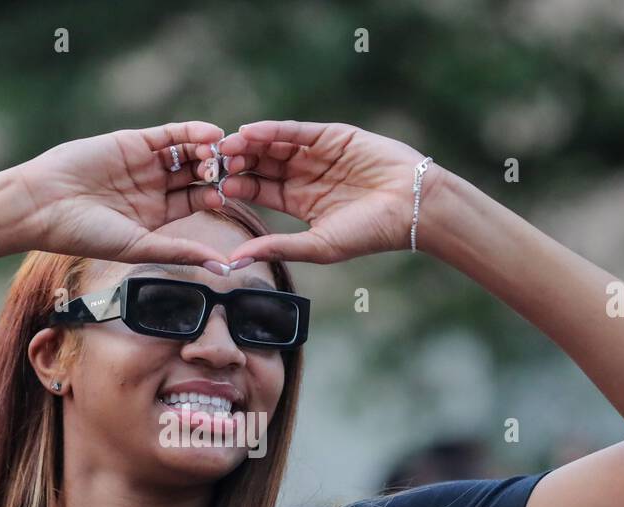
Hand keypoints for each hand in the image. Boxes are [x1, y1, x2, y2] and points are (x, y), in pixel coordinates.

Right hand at [8, 121, 230, 266]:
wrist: (44, 205)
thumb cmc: (86, 234)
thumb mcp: (139, 246)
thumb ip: (180, 251)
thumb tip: (222, 266)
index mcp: (158, 215)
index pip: (198, 201)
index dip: (219, 195)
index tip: (236, 195)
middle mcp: (154, 188)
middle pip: (197, 174)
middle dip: (218, 170)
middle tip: (237, 169)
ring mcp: (145, 163)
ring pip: (187, 152)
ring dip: (208, 151)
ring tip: (225, 153)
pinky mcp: (134, 141)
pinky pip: (170, 134)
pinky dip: (191, 132)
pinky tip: (211, 135)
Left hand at [202, 120, 441, 262]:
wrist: (411, 207)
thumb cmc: (369, 234)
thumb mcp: (316, 245)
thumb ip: (276, 247)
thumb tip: (233, 261)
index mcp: (298, 202)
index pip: (259, 189)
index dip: (237, 186)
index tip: (214, 188)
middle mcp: (304, 175)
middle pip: (262, 164)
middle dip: (238, 162)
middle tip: (212, 163)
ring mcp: (317, 153)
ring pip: (275, 145)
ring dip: (250, 144)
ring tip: (226, 147)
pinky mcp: (332, 135)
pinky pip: (296, 131)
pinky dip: (273, 130)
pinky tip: (250, 132)